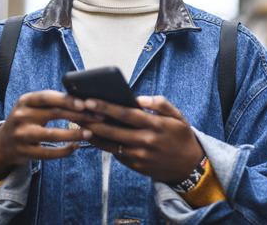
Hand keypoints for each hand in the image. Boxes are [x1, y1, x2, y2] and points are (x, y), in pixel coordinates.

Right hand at [0, 90, 102, 180]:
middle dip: (78, 115)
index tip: (85, 103)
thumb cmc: (26, 121)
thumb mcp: (32, 107)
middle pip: (54, 113)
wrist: (3, 143)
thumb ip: (51, 102)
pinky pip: (48, 153)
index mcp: (25, 101)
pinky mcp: (24, 151)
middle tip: (96, 117)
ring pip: (52, 135)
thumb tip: (82, 99)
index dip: (67, 100)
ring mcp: (22, 135)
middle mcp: (21, 116)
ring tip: (90, 132)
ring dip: (73, 134)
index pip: (48, 97)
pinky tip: (76, 146)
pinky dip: (64, 150)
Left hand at [81, 95, 203, 183]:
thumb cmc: (181, 137)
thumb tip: (139, 98)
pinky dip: (104, 145)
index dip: (106, 107)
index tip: (90, 100)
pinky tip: (94, 135)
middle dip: (93, 120)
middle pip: (113, 130)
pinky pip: (116, 154)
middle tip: (77, 111)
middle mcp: (146, 141)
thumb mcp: (178, 116)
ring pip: (110, 144)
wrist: (190, 167)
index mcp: (156, 125)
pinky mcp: (136, 166)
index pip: (126, 114)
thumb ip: (160, 104)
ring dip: (93, 134)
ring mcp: (139, 156)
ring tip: (80, 123)